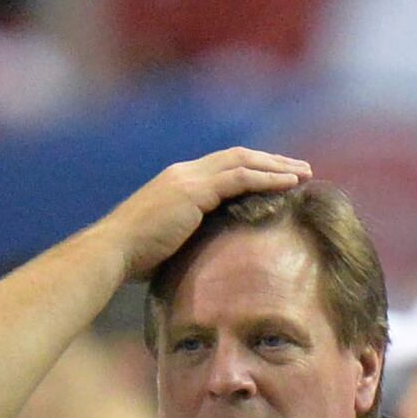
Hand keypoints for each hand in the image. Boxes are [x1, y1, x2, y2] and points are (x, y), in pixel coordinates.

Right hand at [100, 148, 315, 280]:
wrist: (113, 253)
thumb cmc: (132, 260)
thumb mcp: (167, 244)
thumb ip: (189, 240)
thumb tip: (207, 258)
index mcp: (178, 183)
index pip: (223, 167)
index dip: (252, 169)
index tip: (276, 177)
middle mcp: (185, 173)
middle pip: (238, 157)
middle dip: (271, 162)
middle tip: (299, 170)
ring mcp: (189, 179)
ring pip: (244, 162)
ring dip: (277, 167)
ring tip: (304, 174)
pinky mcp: (194, 191)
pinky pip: (240, 178)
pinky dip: (268, 178)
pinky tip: (290, 183)